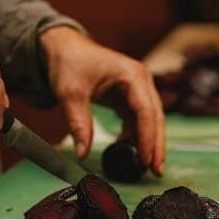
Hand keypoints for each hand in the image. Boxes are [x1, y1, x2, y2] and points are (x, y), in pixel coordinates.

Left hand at [42, 26, 165, 175]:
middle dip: (156, 145)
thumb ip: (79, 123)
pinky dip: (135, 135)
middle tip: (156, 171)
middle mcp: (140, 80)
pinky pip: (137, 118)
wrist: (62, 48)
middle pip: (155, 116)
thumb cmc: (68, 63)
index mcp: (131, 74)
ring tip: (145, 167)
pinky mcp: (129, 95)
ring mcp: (137, 87)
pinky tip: (127, 150)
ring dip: (148, 142)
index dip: (147, 137)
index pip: (145, 110)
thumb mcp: (70, 93)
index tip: (145, 160)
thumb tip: (83, 153)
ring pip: (149, 119)